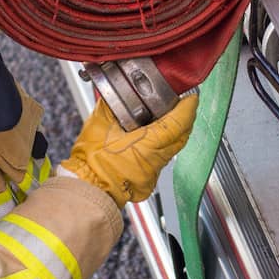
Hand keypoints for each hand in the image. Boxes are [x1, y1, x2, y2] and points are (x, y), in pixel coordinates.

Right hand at [62, 95, 198, 206]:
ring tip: (168, 119)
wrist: (87, 187)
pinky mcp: (148, 180)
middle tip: (182, 104)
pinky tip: (151, 139)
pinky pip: (161, 160)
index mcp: (148, 144)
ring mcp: (153, 173)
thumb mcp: (99, 123)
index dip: (188, 108)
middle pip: (182, 137)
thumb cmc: (91, 161)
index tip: (191, 97)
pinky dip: (161, 147)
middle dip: (185, 119)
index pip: (178, 123)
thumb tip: (117, 92)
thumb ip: (112, 105)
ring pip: (172, 149)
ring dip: (174, 134)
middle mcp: (155, 160)